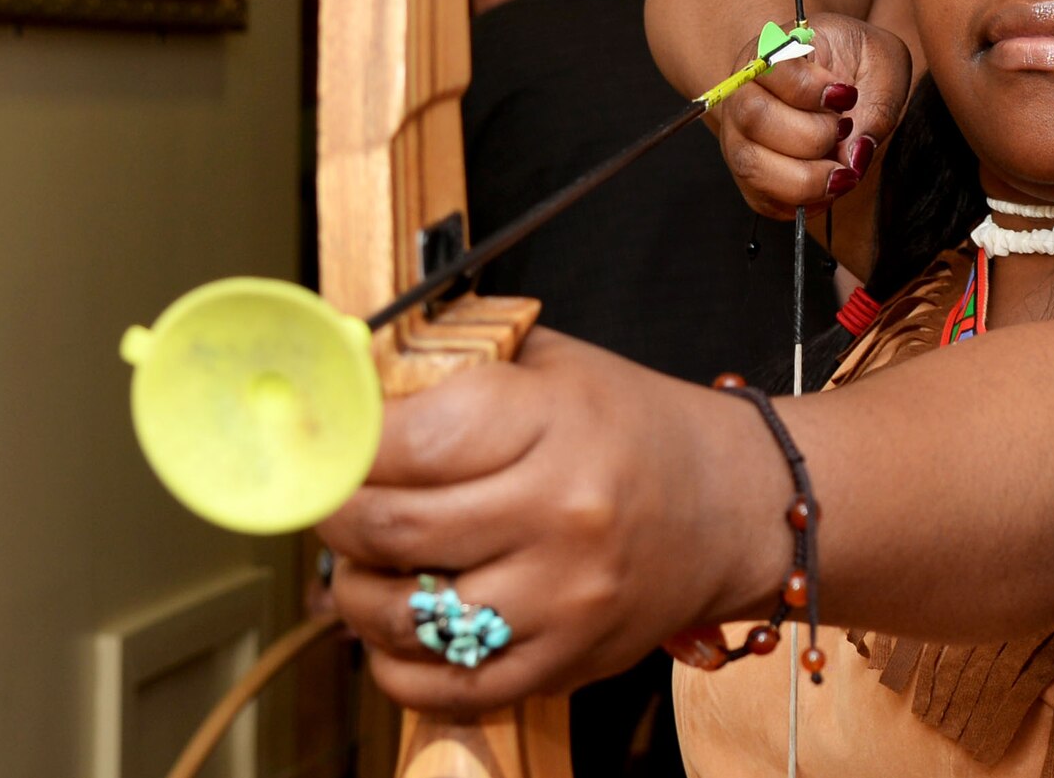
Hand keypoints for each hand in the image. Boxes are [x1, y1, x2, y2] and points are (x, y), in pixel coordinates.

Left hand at [316, 330, 786, 712]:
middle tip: (331, 502)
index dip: (337, 445)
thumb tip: (336, 392)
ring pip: (403, 617)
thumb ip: (449, 372)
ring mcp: (563, 599)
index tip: (321, 442)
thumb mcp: (549, 365)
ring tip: (365, 564)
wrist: (732, 505)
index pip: (399, 442)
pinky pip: (445, 686)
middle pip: (387, 529)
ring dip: (355, 592)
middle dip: (333, 516)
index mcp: (551, 423)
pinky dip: (397, 663)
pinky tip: (402, 625)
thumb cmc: (629, 426)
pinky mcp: (565, 663)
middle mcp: (559, 515)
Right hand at [716, 12, 910, 219]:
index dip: (809, 89)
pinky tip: (828, 184)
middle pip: (755, 118)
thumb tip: (855, 155)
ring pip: (753, 166)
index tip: (846, 96)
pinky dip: (803, 201)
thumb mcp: (885, 63)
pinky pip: (764, 200)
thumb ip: (878, 102)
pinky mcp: (749, 174)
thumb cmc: (857, 64)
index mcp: (771, 49)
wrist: (837, 82)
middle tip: (844, 131)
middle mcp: (742, 92)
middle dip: (811, 136)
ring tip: (842, 169)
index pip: (770, 66)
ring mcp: (738, 136)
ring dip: (807, 177)